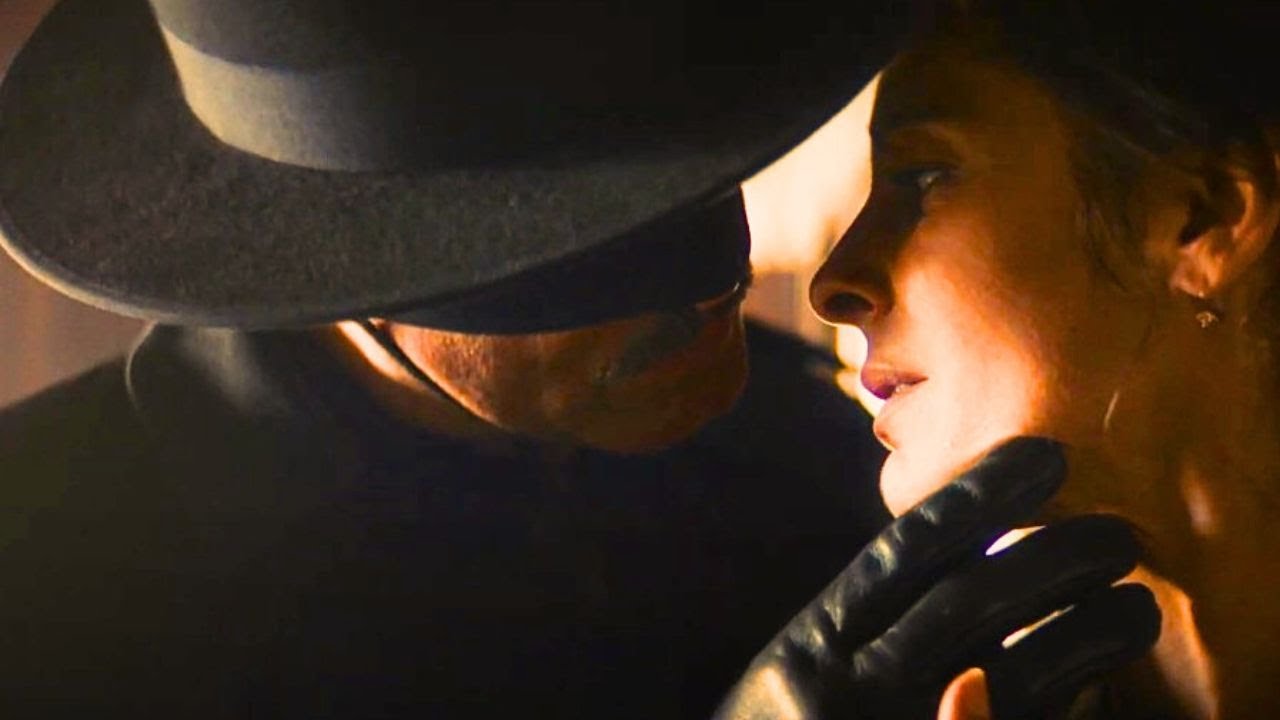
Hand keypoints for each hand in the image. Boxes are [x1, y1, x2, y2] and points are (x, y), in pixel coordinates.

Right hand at [713, 437, 1160, 719]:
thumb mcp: (797, 672)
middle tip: (1118, 533)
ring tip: (1136, 604)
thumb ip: (861, 623)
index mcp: (813, 644)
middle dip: (1052, 558)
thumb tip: (954, 559)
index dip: (978, 497)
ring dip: (1083, 634)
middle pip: (966, 604)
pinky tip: (1106, 679)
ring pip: (1009, 675)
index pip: (905, 551)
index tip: (1043, 457)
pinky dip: (1067, 702)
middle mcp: (846, 688)